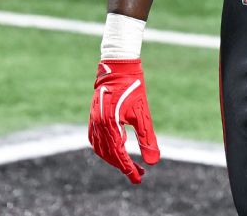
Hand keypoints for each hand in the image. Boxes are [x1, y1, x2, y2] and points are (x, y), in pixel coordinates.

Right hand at [88, 58, 159, 183]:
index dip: (129, 169)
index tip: (139, 179)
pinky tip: (114, 151)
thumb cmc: (134, 89)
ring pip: (100, 149)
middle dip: (123, 166)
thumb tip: (153, 163)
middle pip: (108, 155)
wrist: (119, 67)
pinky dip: (104, 149)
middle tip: (138, 174)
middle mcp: (98, 125)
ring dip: (113, 159)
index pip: (119, 154)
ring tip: (128, 165)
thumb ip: (147, 139)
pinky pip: (95, 140)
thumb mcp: (143, 115)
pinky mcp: (92, 117)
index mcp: (110, 124)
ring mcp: (93, 121)